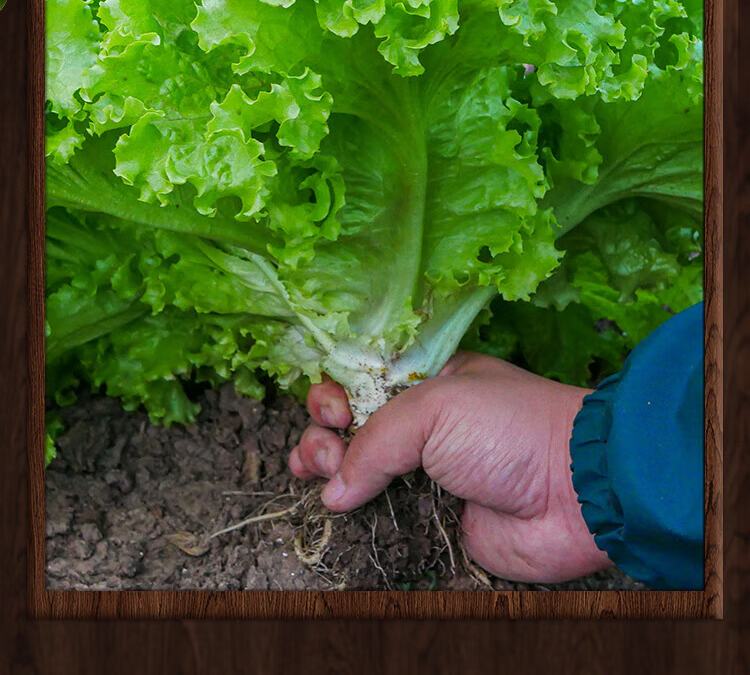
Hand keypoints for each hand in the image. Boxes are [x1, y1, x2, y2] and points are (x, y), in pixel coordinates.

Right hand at [289, 351, 612, 582]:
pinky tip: (326, 505)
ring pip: (357, 468)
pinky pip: (379, 512)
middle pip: (352, 423)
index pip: (364, 380)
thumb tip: (333, 490)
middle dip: (324, 429)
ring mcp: (424, 470)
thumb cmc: (506, 427)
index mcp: (426, 380)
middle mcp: (421, 422)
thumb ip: (375, 441)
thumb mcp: (435, 406)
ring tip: (313, 469)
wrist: (572, 490)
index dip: (337, 390)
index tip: (335, 409)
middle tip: (327, 446)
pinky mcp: (430, 515)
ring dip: (324, 464)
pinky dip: (349, 510)